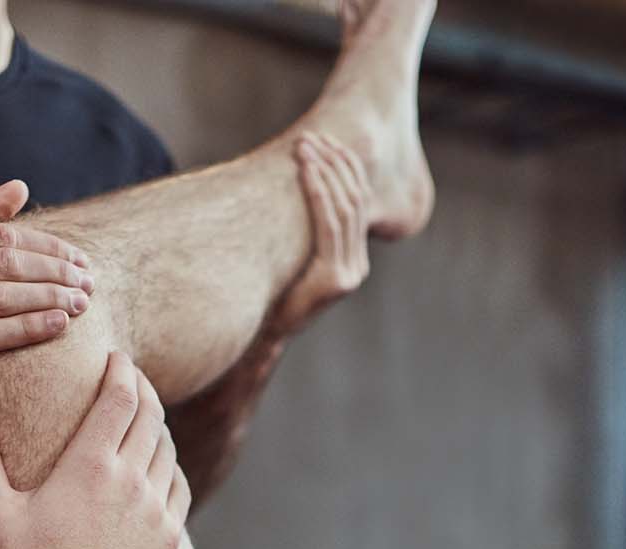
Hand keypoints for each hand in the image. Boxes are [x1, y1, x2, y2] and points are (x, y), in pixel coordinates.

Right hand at [0, 180, 97, 411]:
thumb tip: (21, 187)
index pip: (0, 236)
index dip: (48, 247)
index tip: (81, 261)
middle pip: (4, 263)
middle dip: (54, 272)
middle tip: (88, 284)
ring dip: (48, 298)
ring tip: (81, 304)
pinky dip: (28, 328)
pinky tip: (58, 325)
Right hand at [0, 351, 190, 548]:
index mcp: (90, 466)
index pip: (119, 399)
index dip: (121, 371)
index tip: (117, 357)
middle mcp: (131, 478)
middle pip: (151, 415)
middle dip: (143, 388)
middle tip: (132, 375)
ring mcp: (156, 506)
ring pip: (167, 447)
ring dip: (157, 424)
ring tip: (143, 416)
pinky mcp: (170, 533)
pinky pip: (178, 483)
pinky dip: (170, 464)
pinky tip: (159, 465)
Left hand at [268, 132, 371, 337]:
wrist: (267, 335)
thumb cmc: (273, 292)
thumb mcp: (296, 257)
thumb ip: (307, 233)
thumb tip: (298, 188)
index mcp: (353, 258)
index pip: (359, 203)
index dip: (346, 169)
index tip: (326, 141)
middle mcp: (357, 265)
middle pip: (355, 201)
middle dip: (335, 164)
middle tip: (313, 137)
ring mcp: (349, 273)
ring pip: (345, 209)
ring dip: (324, 172)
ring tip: (306, 147)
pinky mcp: (335, 280)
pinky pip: (329, 226)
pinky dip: (318, 193)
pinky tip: (307, 172)